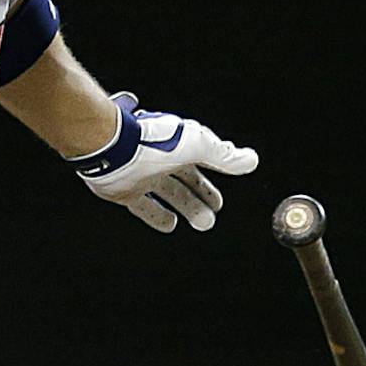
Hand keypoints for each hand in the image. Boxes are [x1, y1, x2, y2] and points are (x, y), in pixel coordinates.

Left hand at [67, 93, 257, 232]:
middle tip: (214, 215)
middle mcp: (161, 160)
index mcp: (180, 146)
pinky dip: (158, 216)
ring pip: (170, 195)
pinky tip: (170, 224)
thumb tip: (251, 160)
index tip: (223, 194)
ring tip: (203, 223)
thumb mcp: (199, 146)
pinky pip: (144, 207)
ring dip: (186, 208)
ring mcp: (143, 176)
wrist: (113, 146)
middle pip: (187, 182)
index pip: (203, 162)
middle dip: (202, 198)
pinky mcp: (124, 191)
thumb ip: (224, 156)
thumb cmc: (155, 141)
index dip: (215, 178)